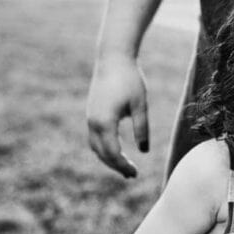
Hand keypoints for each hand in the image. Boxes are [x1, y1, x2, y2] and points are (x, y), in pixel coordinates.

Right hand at [86, 52, 149, 177]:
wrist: (113, 58)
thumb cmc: (130, 79)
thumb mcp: (140, 104)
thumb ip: (142, 128)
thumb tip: (143, 151)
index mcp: (105, 122)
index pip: (112, 153)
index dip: (123, 166)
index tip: (135, 174)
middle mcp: (93, 122)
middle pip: (102, 153)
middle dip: (115, 166)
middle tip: (131, 175)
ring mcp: (90, 117)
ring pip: (95, 147)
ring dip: (108, 158)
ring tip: (124, 166)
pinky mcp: (91, 113)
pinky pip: (94, 137)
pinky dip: (103, 148)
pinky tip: (116, 150)